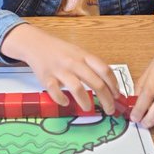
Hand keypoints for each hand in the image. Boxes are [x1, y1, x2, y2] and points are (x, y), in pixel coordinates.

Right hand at [3, 24, 121, 114]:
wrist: (35, 43)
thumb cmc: (60, 51)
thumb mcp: (78, 53)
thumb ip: (91, 67)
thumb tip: (110, 87)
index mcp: (83, 55)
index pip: (104, 70)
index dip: (114, 85)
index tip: (117, 96)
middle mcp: (73, 62)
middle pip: (96, 82)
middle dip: (107, 100)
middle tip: (110, 110)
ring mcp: (59, 70)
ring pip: (77, 88)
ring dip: (86, 102)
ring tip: (89, 108)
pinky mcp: (46, 78)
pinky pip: (56, 92)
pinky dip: (62, 100)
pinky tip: (66, 102)